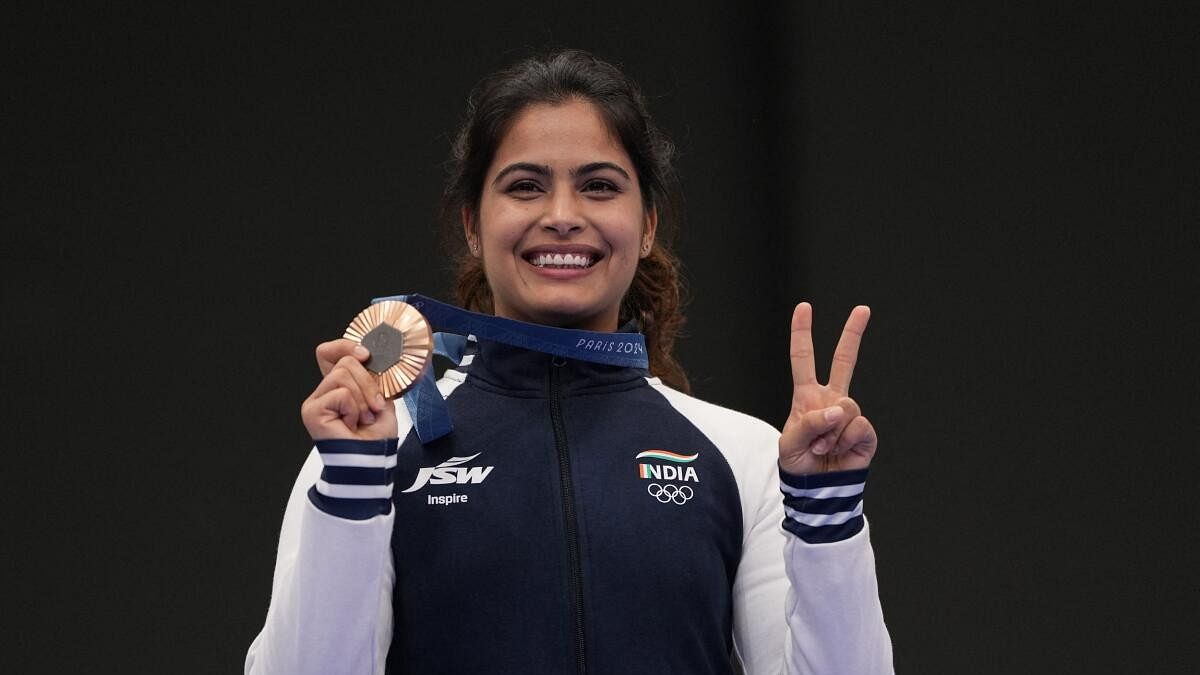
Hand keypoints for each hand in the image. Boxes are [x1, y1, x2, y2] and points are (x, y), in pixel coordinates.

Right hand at [301, 339, 396, 440]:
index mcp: (338, 385)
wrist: (374, 458)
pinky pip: (341, 393)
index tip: (366, 355)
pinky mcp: (312, 411)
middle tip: (373, 407)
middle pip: (345, 361)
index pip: (329, 352)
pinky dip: (354, 408)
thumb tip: (368, 354)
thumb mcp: (380, 396)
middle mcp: (324, 391)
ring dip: (363, 398)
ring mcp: (315, 401)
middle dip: (368, 383)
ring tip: (363, 417)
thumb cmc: (377, 435)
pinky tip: (351, 423)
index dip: (346, 346)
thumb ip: (371, 374)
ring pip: (343, 375)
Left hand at [779, 303, 877, 475]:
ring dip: (830, 431)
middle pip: (844, 361)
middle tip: (863, 309)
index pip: (803, 360)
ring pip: (846, 406)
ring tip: (822, 447)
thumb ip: (809, 422)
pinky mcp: (865, 432)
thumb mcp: (790, 443)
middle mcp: (831, 400)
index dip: (802, 333)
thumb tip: (837, 410)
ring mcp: (849, 415)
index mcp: (807, 397)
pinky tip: (837, 451)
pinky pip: (857, 425)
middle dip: (853, 334)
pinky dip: (844, 440)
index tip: (804, 308)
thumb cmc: (799, 464)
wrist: (818, 490)